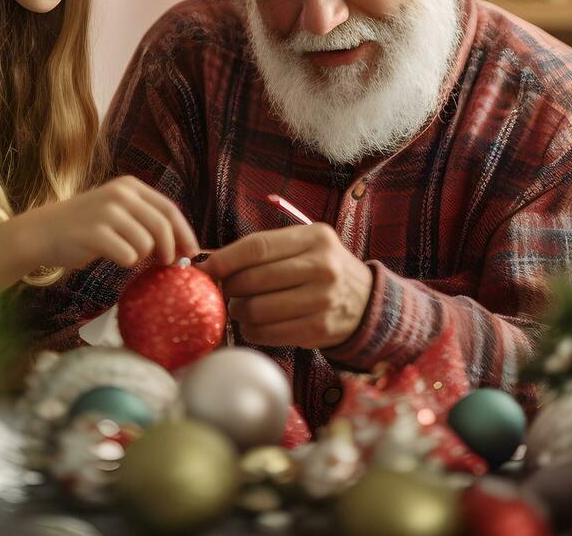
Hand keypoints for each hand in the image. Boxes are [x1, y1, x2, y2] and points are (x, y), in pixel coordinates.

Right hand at [16, 176, 199, 270]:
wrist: (43, 231)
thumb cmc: (86, 226)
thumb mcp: (117, 210)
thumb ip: (145, 219)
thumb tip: (181, 245)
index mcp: (130, 186)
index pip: (169, 209)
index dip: (185, 232)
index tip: (192, 252)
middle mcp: (121, 194)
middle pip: (163, 227)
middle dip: (170, 249)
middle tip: (166, 263)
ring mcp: (107, 212)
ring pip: (146, 244)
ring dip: (141, 256)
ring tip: (125, 253)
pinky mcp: (96, 232)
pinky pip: (128, 256)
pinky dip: (125, 261)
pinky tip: (113, 256)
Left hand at [199, 223, 371, 349]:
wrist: (366, 302)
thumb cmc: (321, 269)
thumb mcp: (305, 245)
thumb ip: (264, 249)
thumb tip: (211, 262)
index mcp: (315, 238)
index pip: (257, 247)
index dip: (225, 259)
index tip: (205, 268)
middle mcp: (322, 267)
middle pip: (253, 279)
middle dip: (229, 287)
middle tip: (224, 290)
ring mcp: (322, 300)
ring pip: (257, 309)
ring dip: (238, 311)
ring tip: (240, 307)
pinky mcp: (318, 330)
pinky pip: (267, 333)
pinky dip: (251, 330)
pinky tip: (255, 324)